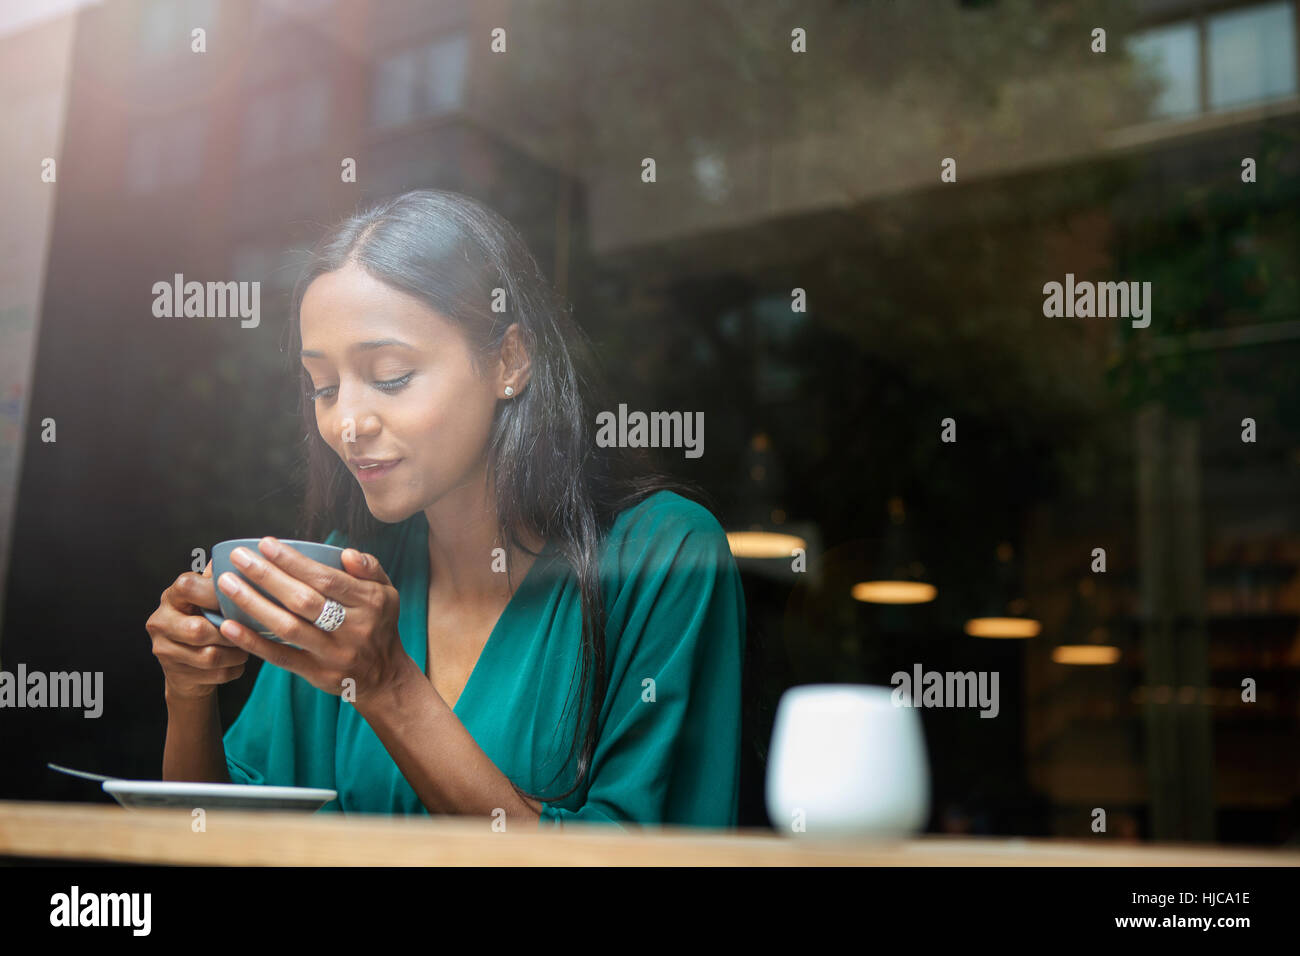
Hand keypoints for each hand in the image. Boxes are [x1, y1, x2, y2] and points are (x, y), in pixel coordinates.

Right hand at [148, 560, 249, 699]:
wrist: (188, 666)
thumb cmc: (205, 621)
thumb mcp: (207, 598)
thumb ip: (219, 580)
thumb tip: (245, 553)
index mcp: (171, 597)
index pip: (187, 586)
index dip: (215, 592)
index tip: (237, 596)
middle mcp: (160, 622)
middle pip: (199, 630)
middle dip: (230, 632)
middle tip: (249, 629)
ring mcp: (165, 651)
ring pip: (210, 656)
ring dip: (237, 652)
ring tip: (248, 644)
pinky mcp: (177, 675)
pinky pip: (216, 674)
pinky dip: (235, 668)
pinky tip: (238, 660)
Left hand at [213, 537, 409, 704]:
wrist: (384, 676)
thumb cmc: (378, 625)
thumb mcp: (387, 592)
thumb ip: (369, 568)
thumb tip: (346, 553)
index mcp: (369, 602)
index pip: (326, 579)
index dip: (293, 562)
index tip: (266, 544)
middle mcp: (353, 628)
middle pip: (303, 600)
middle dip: (267, 576)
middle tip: (240, 558)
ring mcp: (333, 653)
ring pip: (288, 627)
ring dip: (253, 604)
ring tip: (227, 584)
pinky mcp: (317, 673)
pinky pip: (281, 656)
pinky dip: (254, 641)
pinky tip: (230, 626)